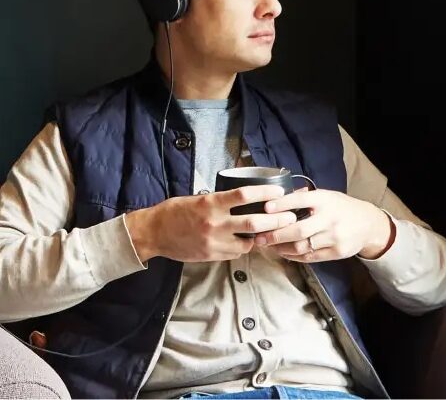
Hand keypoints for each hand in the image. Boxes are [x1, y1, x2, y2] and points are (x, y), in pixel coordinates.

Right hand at [125, 185, 296, 262]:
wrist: (154, 233)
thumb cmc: (175, 211)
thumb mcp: (198, 198)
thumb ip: (219, 200)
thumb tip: (244, 198)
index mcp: (211, 203)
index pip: (245, 195)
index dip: (265, 192)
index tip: (279, 191)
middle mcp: (215, 223)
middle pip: (254, 222)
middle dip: (276, 220)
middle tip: (290, 216)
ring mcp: (214, 242)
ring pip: (249, 241)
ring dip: (264, 236)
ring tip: (276, 231)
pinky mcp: (212, 255)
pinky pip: (236, 252)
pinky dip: (246, 246)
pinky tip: (250, 241)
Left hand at [253, 188, 394, 261]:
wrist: (368, 224)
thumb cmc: (340, 207)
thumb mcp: (326, 195)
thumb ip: (304, 197)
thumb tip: (276, 197)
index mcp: (325, 200)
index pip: (300, 200)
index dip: (282, 204)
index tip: (265, 208)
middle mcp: (330, 218)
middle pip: (298, 229)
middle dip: (275, 234)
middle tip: (259, 236)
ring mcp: (334, 237)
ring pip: (302, 246)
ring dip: (281, 247)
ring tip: (267, 245)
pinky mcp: (337, 253)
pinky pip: (310, 257)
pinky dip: (293, 256)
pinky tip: (282, 252)